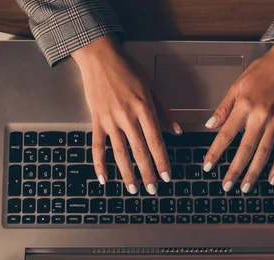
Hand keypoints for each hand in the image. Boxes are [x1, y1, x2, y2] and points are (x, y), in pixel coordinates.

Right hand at [73, 36, 180, 193]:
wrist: (100, 56)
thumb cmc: (128, 69)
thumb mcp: (152, 87)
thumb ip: (164, 111)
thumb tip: (177, 131)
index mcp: (144, 109)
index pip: (156, 141)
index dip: (162, 161)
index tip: (167, 176)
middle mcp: (127, 117)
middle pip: (139, 151)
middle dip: (148, 173)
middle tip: (153, 189)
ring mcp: (110, 120)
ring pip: (119, 153)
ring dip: (127, 174)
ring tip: (132, 189)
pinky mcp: (96, 120)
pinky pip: (97, 146)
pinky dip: (99, 164)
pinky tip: (103, 179)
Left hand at [203, 39, 273, 192]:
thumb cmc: (264, 71)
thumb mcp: (237, 85)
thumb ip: (223, 108)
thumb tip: (210, 125)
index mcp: (245, 106)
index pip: (226, 135)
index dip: (215, 153)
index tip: (207, 166)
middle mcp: (261, 117)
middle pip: (245, 150)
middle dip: (235, 171)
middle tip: (226, 186)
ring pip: (264, 153)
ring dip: (254, 173)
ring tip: (246, 187)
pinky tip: (272, 179)